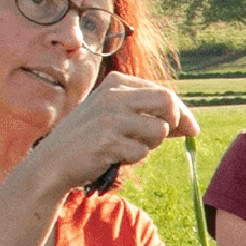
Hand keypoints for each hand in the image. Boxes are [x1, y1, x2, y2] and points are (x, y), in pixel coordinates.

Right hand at [35, 74, 197, 193]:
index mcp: (116, 83)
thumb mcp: (114, 115)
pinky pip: (142, 152)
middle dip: (176, 124)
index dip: (182, 113)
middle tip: (167, 138)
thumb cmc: (88, 139)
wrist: (54, 161)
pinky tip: (115, 156)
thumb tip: (190, 125)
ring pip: (159, 131)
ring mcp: (110, 117)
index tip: (191, 129)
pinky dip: (134, 158)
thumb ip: (147, 114)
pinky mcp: (108, 141)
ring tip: (128, 147)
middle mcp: (114, 95)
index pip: (164, 93)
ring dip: (150, 145)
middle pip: (168, 103)